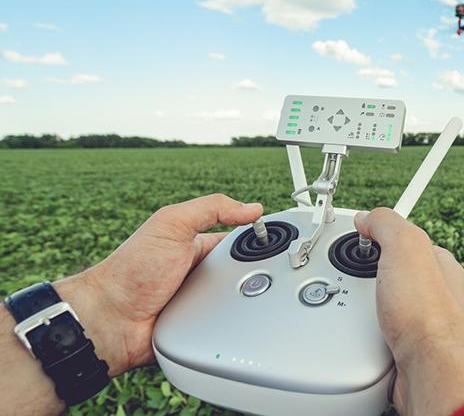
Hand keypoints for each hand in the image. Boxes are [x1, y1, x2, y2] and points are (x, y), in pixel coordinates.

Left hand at [60, 194, 262, 374]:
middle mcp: (203, 274)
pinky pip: (229, 325)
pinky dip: (235, 322)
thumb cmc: (132, 269)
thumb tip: (251, 207)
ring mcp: (204, 302)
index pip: (239, 239)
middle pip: (245, 272)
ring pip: (241, 300)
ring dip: (247, 298)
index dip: (258, 237)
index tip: (280, 239)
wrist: (111, 320)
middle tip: (270, 272)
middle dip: (256, 272)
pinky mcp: (202, 328)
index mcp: (198, 245)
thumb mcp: (172, 224)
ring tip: (256, 295)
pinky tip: (239, 319)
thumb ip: (211, 209)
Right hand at [355, 208, 463, 415]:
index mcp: (439, 265)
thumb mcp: (406, 246)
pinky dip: (366, 336)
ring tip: (362, 313)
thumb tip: (369, 217)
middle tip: (358, 283)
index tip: (360, 237)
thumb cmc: (429, 313)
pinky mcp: (407, 350)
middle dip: (368, 279)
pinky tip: (366, 336)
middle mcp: (434, 295)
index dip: (379, 238)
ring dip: (365, 311)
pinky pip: (377, 336)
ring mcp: (421, 324)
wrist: (431, 370)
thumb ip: (387, 224)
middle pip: (388, 276)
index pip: (404, 242)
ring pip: (381, 308)